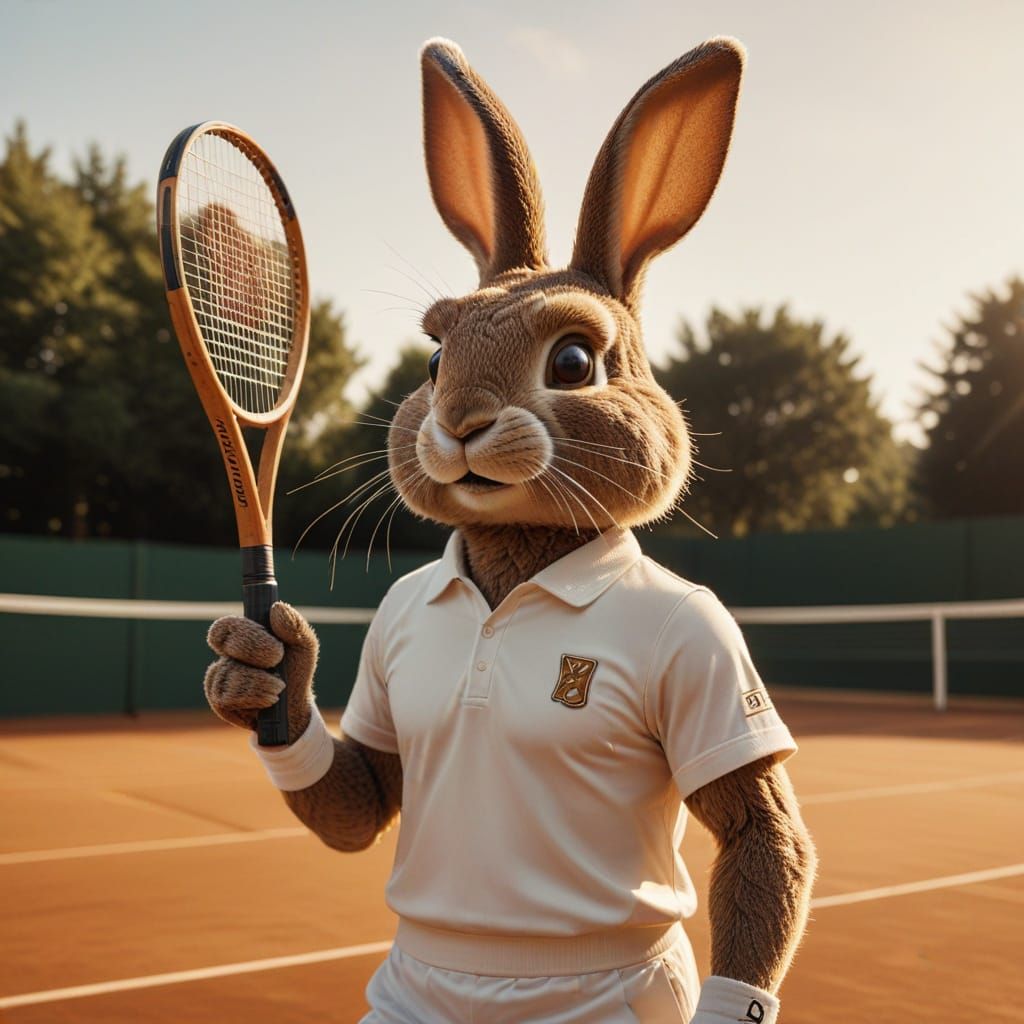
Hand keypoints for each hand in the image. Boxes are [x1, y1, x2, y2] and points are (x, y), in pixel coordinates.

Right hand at [204, 602, 318, 742]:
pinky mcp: (220, 702)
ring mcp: (220, 676)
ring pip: (227, 670)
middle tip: (278, 658)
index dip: (246, 631)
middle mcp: (227, 653)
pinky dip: (253, 697)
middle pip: (219, 637)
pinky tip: (268, 701)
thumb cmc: (295, 673)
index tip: (276, 646)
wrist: (294, 709)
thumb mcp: (303, 648)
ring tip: (279, 687)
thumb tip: (278, 608)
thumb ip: (295, 627)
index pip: (227, 624)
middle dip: (252, 647)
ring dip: (258, 680)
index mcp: (244, 635)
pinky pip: (225, 697)